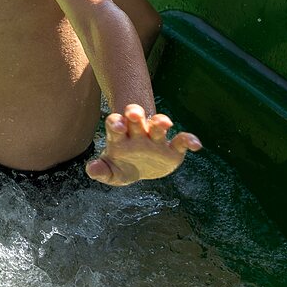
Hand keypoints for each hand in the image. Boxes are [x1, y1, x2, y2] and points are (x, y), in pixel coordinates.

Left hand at [85, 104, 200, 185]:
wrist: (139, 168)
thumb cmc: (120, 166)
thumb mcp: (109, 171)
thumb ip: (100, 170)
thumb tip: (91, 169)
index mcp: (120, 137)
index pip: (115, 123)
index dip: (115, 123)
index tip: (117, 125)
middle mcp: (137, 134)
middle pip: (135, 118)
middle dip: (135, 114)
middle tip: (134, 114)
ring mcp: (155, 140)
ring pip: (158, 125)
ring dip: (160, 122)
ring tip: (164, 123)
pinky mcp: (172, 150)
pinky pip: (182, 141)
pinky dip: (189, 140)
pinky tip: (195, 145)